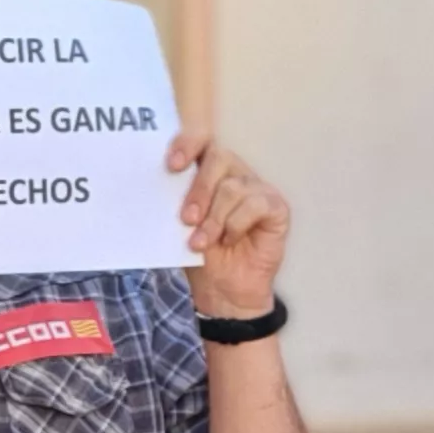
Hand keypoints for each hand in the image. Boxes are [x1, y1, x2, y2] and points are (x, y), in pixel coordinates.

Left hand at [168, 130, 288, 316]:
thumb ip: (174, 198)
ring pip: (233, 187)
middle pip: (218, 158)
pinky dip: (236, 225)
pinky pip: (255, 204)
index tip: (172, 165)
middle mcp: (236, 173)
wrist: (222, 291)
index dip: (188, 143)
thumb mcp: (180, 224)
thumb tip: (156, 179)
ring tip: (201, 242)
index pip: (202, 141)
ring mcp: (258, 188)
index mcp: (209, 171)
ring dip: (214, 219)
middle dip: (199, 190)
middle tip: (186, 219)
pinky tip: (229, 240)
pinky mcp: (276, 206)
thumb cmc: (201, 254)